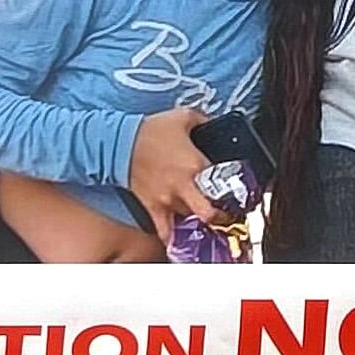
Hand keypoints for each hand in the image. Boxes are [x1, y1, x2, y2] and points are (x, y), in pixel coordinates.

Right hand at [126, 106, 226, 235]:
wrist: (119, 144)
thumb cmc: (150, 131)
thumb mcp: (182, 117)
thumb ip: (203, 120)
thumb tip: (212, 124)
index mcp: (195, 164)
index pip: (222, 183)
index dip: (231, 189)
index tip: (235, 191)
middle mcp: (184, 186)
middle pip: (210, 213)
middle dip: (221, 216)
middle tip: (225, 213)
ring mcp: (168, 200)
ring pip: (191, 220)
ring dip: (197, 218)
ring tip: (201, 215)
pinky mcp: (153, 208)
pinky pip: (165, 231)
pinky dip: (173, 236)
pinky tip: (179, 238)